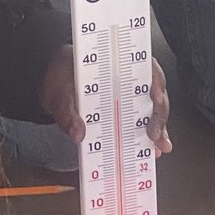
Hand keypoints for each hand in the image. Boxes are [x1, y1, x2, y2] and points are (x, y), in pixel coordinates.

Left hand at [40, 45, 171, 154]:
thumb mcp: (59, 93)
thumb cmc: (60, 80)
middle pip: (156, 92)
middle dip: (159, 113)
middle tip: (153, 132)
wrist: (55, 89)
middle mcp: (130, 79)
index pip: (145, 66)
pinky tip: (153, 151)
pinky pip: (144, 125)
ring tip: (159, 147)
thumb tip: (77, 133)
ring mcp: (131, 97)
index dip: (155, 79)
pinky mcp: (128, 114)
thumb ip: (67, 112)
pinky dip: (150, 138)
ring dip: (159, 129)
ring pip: (154, 110)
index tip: (156, 95)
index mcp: (117, 63)